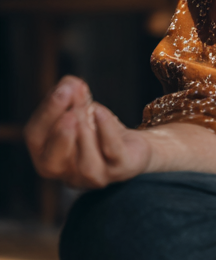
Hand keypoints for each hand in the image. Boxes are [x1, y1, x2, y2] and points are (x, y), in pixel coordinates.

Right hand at [25, 75, 152, 188]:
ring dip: (84, 134)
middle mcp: (67, 173)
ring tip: (87, 109)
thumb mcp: (82, 110)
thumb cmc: (100, 128)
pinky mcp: (121, 169)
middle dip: (59, 134)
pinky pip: (112, 153)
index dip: (47, 114)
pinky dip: (106, 131)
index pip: (35, 139)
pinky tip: (101, 112)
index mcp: (48, 156)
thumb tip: (69, 83)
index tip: (61, 90)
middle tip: (70, 110)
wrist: (135, 145)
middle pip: (52, 161)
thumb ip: (71, 97)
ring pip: (85, 164)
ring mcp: (95, 176)